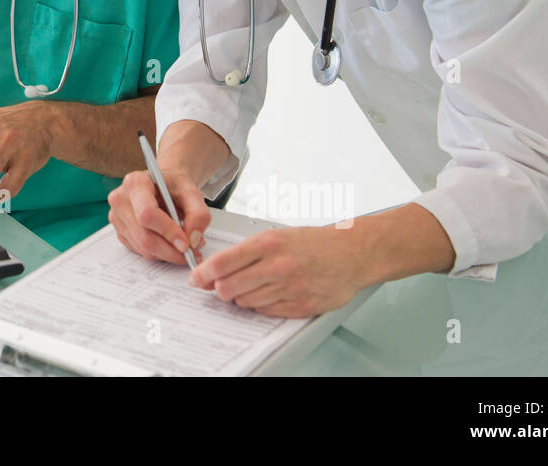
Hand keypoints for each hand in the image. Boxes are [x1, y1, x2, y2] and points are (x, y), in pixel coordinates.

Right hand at [108, 168, 210, 264]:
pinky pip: (140, 251)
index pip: (147, 214)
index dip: (168, 232)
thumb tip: (193, 240)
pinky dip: (159, 253)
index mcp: (135, 183)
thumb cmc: (174, 186)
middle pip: (144, 236)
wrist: (163, 185)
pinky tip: (170, 244)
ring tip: (185, 248)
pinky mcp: (120, 232)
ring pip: (143, 248)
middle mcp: (120, 200)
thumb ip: (199, 214)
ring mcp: (117, 218)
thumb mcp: (193, 193)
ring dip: (167, 254)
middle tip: (192, 254)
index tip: (186, 244)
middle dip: (170, 250)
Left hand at [188, 224, 368, 317]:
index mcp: (268, 243)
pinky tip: (271, 292)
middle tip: (220, 284)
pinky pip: (266, 311)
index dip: (203, 273)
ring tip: (256, 283)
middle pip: (228, 287)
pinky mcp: (301, 305)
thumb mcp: (275, 235)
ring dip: (242, 295)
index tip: (196, 278)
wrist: (351, 253)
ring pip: (245, 301)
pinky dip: (261, 304)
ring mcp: (290, 288)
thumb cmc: (313, 242)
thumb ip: (245, 253)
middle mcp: (278, 266)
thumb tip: (214, 269)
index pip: (223, 263)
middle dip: (219, 288)